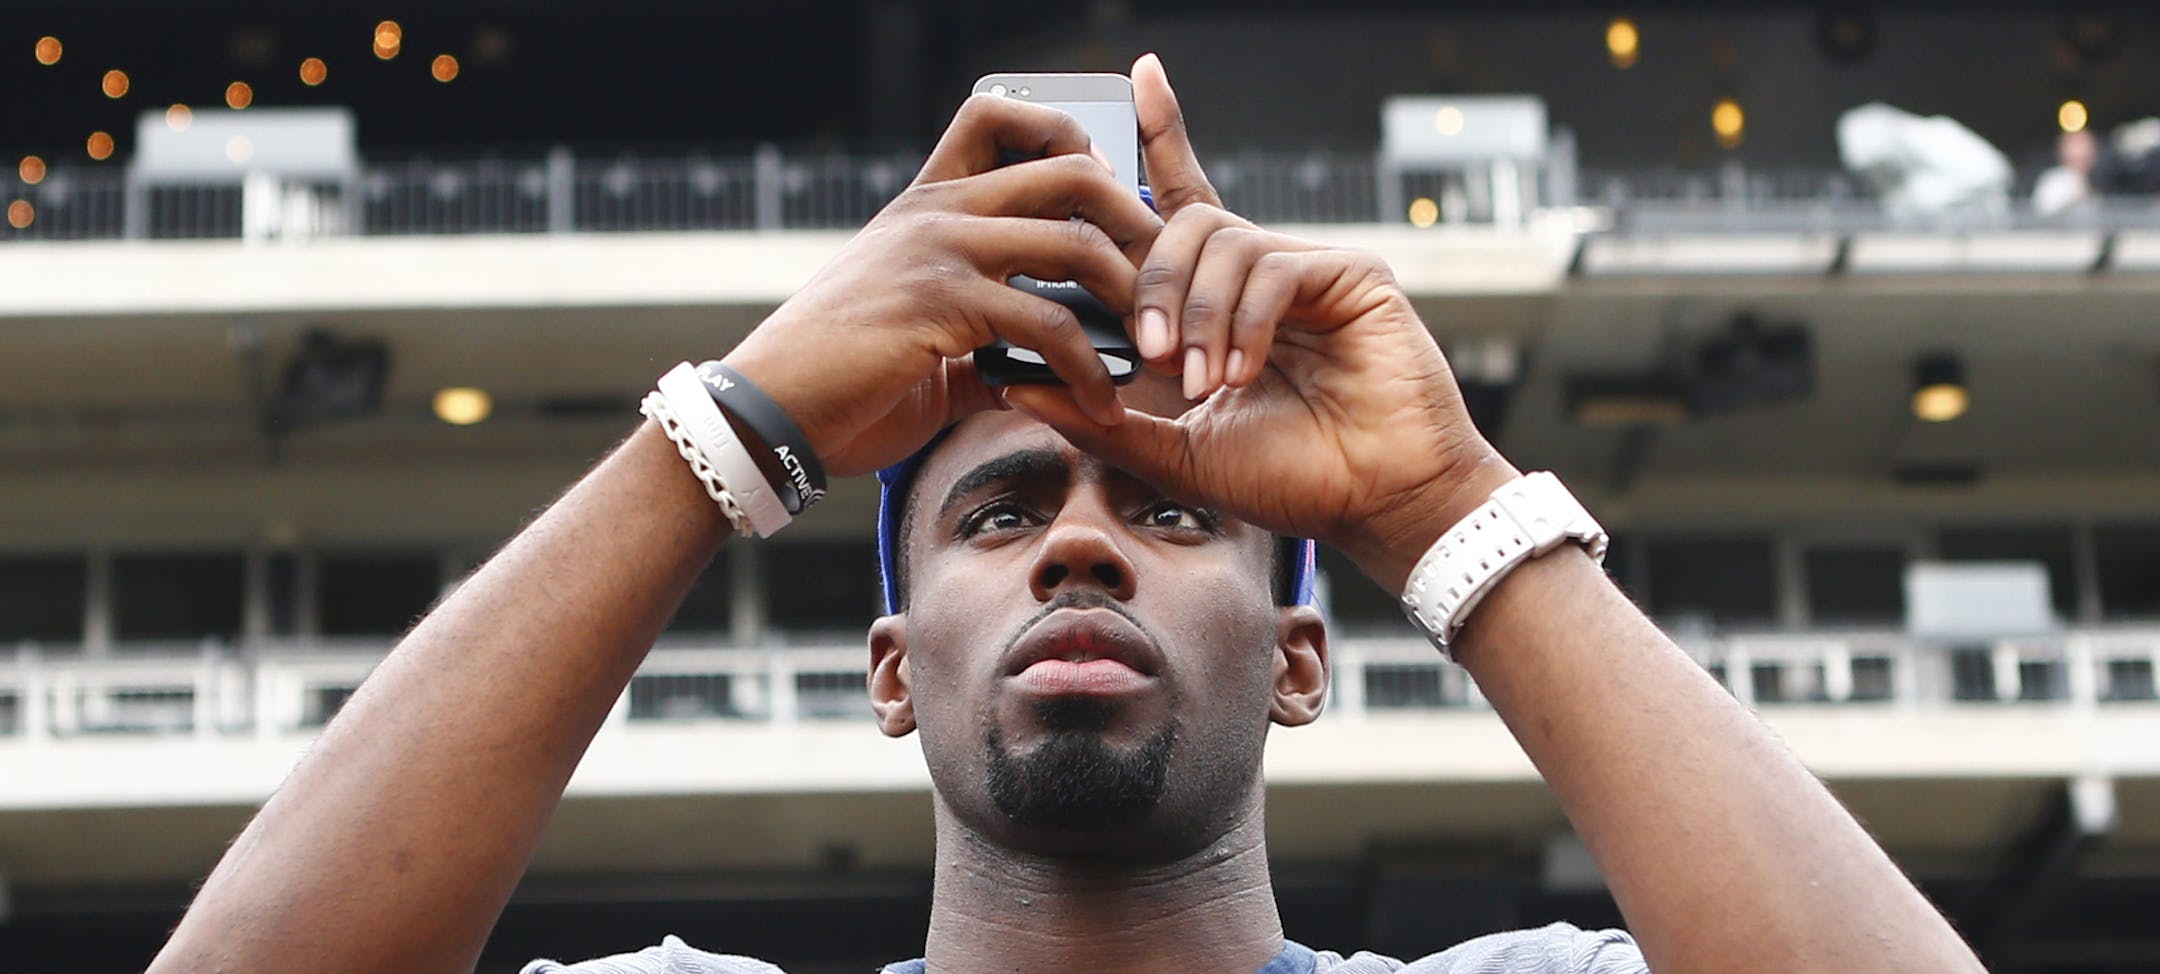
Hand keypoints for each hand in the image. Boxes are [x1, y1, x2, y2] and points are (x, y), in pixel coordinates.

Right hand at [721, 94, 1161, 476]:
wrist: (769, 411)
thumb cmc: (841, 381)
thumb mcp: (925, 346)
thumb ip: (989, 345)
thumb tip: (1049, 378)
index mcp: (927, 204)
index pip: (1000, 116)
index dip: (1068, 137)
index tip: (1108, 202)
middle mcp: (938, 212)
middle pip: (1070, 169)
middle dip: (1136, 223)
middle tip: (1166, 283)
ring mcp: (940, 251)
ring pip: (1074, 242)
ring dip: (1131, 298)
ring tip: (1154, 349)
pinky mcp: (942, 304)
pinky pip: (1048, 324)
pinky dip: (1089, 370)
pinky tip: (1101, 404)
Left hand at [1003, 54, 1516, 593]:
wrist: (1376, 504)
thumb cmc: (1288, 479)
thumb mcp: (1174, 450)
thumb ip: (1099, 418)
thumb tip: (1015, 387)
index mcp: (1220, 304)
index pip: (1177, 207)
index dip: (1159, 141)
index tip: (1137, 80)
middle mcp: (1260, 275)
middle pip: (1182, 225)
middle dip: (1150, 283)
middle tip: (1150, 353)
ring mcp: (1307, 271)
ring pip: (1221, 243)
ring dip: (1197, 314)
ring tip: (1202, 381)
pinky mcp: (1353, 274)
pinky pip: (1273, 269)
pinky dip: (1245, 323)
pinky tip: (1242, 373)